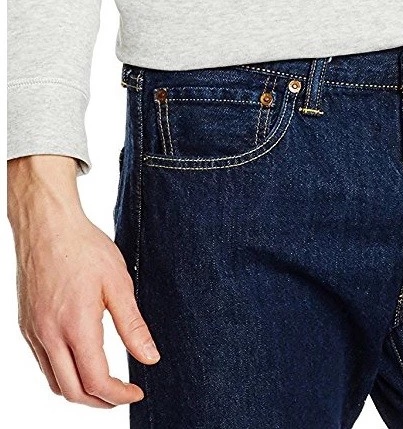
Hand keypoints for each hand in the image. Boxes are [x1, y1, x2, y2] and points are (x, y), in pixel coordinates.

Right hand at [8, 155, 159, 407]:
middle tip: (124, 395)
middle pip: (72, 391)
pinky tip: (82, 362)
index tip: (138, 392)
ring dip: (81, 391)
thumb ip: (134, 326)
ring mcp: (34, 331)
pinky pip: (44, 363)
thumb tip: (151, 358)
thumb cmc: (85, 249)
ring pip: (55, 381)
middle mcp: (49, 335)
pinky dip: (64, 374)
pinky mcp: (27, 324)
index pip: (96, 381)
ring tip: (106, 384)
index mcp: (75, 326)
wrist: (48, 225)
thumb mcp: (119, 285)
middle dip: (100, 402)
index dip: (119, 395)